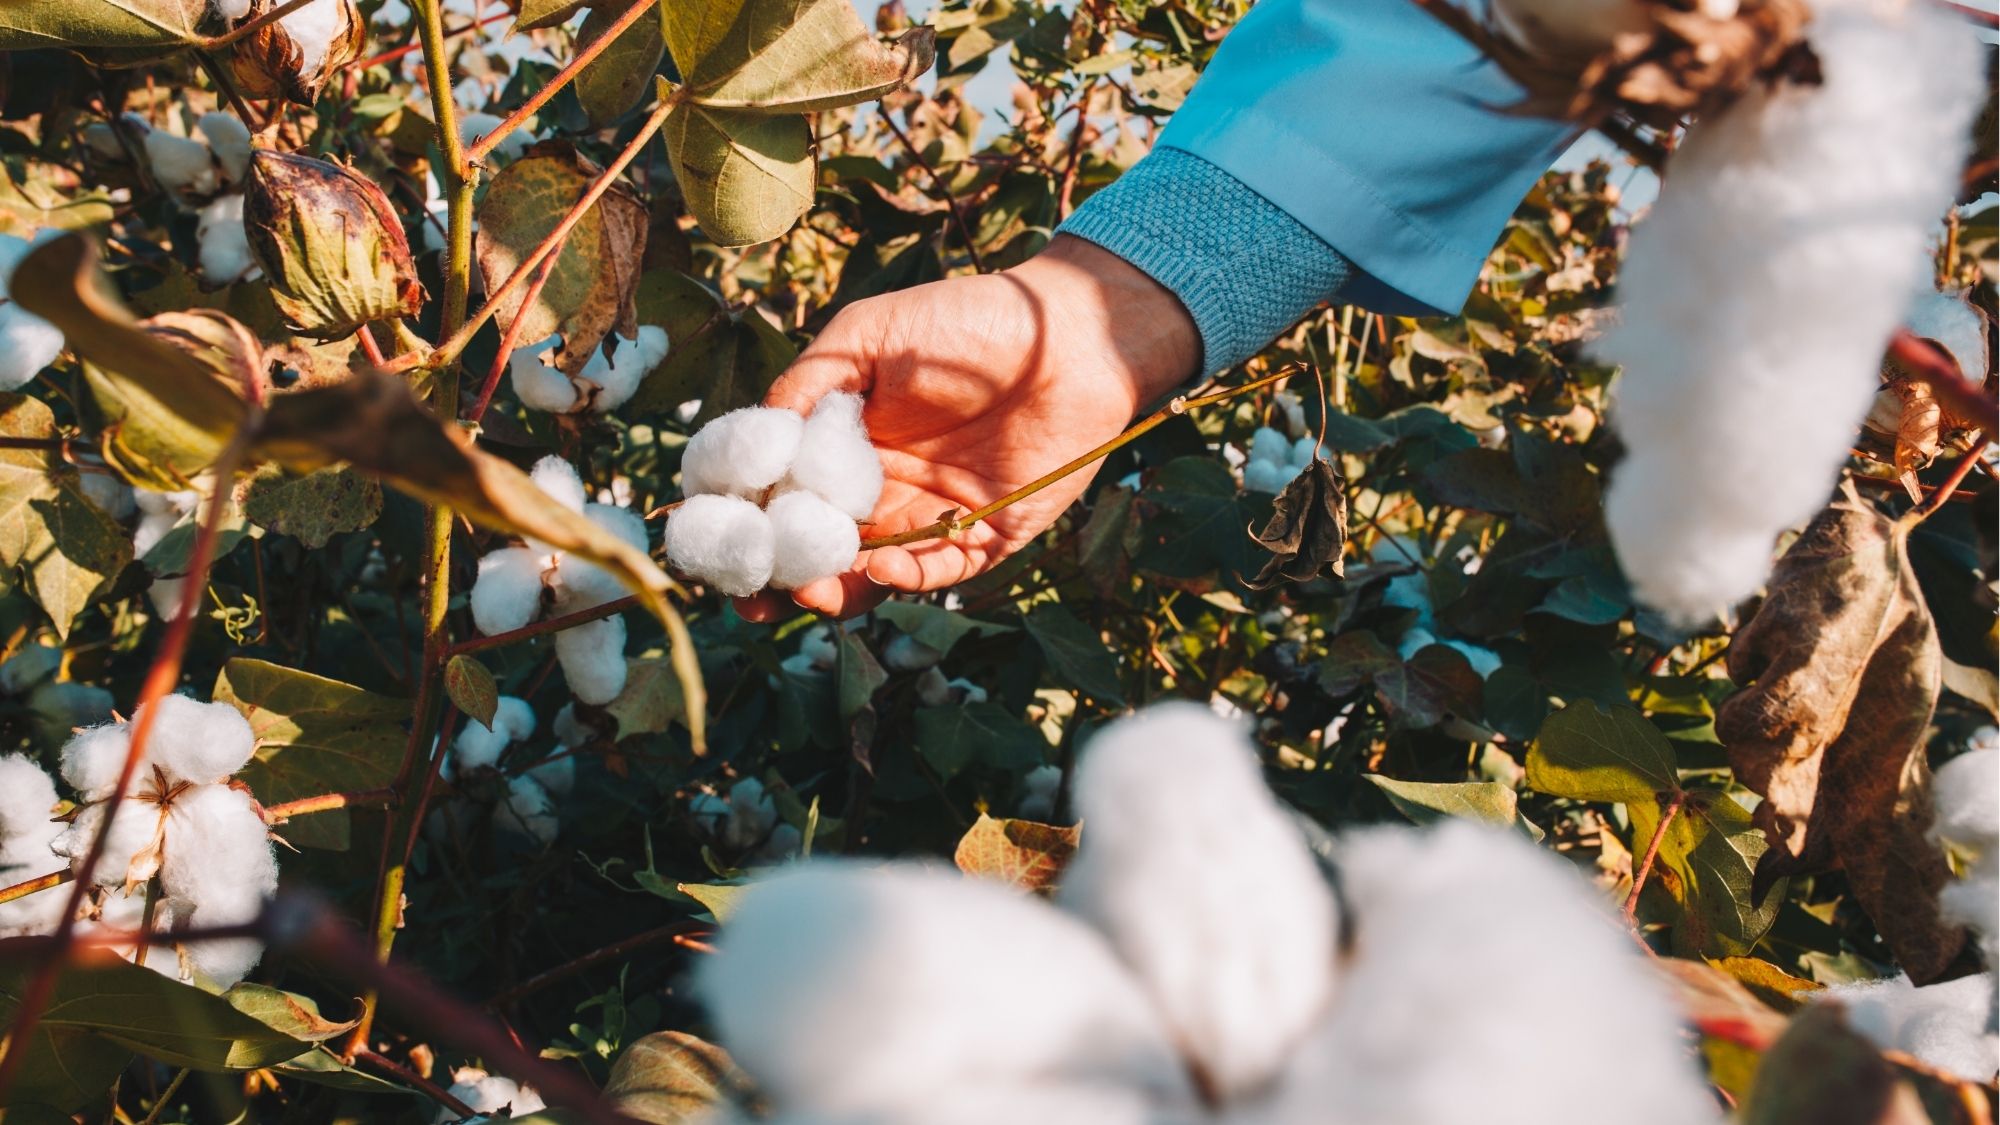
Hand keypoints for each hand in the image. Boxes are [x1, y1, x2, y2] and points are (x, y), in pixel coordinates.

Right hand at [734, 235, 1200, 621]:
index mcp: (846, 446)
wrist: (1067, 337)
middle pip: (817, 549)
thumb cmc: (967, 324)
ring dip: (834, 590)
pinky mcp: (984, 539)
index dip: (747, 522)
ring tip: (807, 592)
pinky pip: (936, 574)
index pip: (784, 497)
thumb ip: (810, 384)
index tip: (714, 538)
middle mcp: (881, 491)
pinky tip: (876, 567)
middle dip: (779, 577)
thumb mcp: (868, 337)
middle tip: (750, 595)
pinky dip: (903, 579)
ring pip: (868, 574)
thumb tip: (756, 440)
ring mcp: (930, 519)